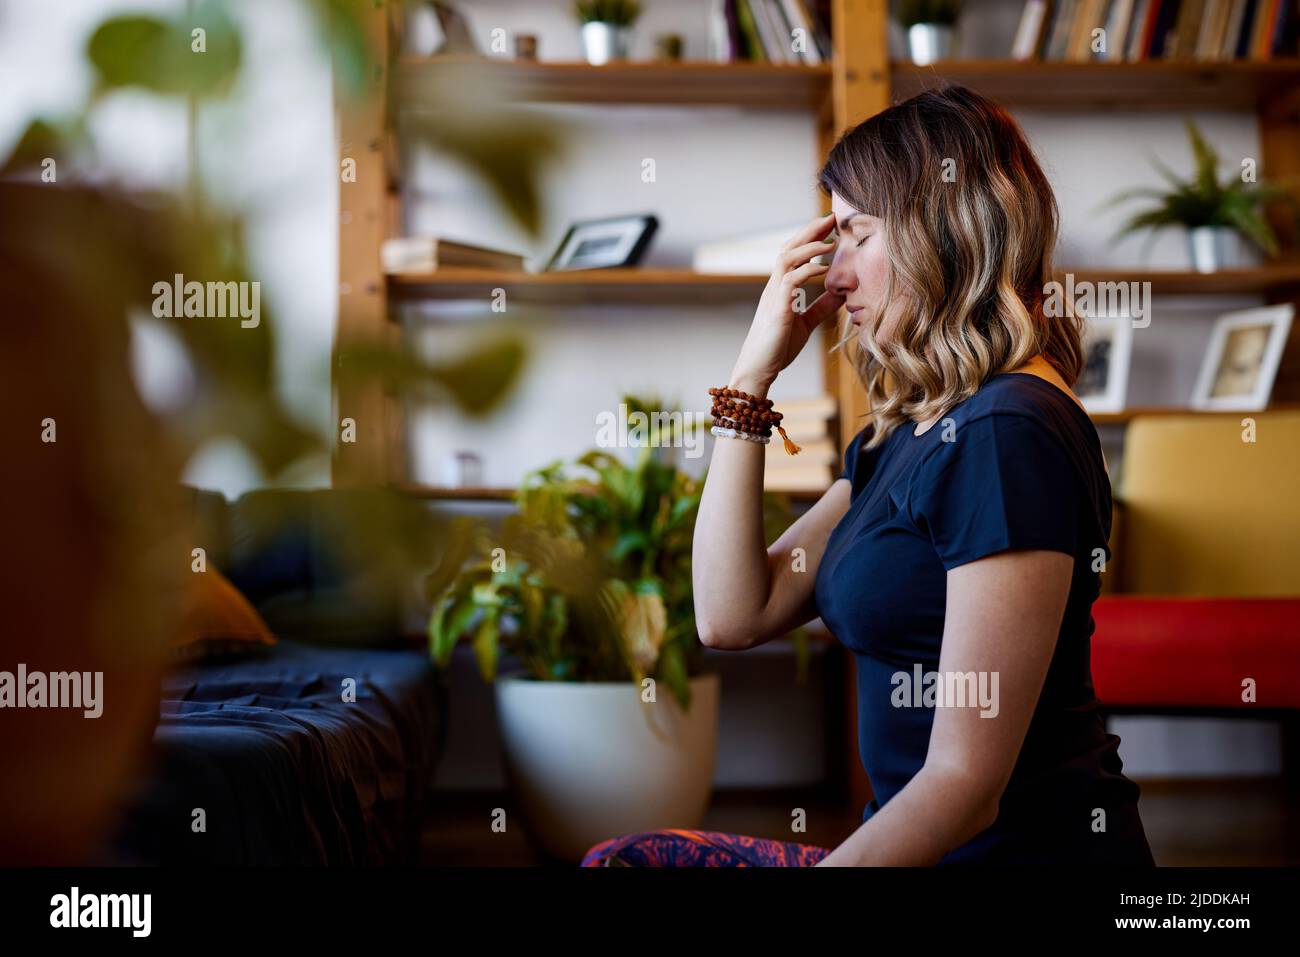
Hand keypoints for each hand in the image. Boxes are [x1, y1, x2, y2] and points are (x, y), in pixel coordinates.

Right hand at [730, 212, 846, 396]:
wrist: (758, 370)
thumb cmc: (777, 348)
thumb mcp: (806, 323)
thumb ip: (821, 307)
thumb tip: (842, 293)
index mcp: (780, 289)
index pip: (793, 254)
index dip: (810, 237)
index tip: (830, 226)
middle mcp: (774, 287)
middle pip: (788, 248)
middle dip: (810, 231)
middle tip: (831, 218)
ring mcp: (773, 296)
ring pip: (786, 259)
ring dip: (809, 247)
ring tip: (830, 241)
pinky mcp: (777, 310)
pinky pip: (790, 282)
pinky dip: (807, 271)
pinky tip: (824, 269)